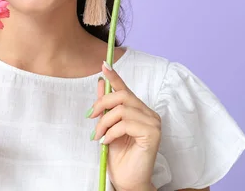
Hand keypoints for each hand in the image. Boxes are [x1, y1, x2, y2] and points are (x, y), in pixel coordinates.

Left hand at [86, 62, 160, 190]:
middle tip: (91, 118)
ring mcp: (153, 123)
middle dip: (102, 104)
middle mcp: (149, 113)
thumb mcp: (107, 127)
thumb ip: (106, 107)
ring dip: (104, 123)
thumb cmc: (119, 156)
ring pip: (122, 110)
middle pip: (123, 96)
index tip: (103, 65)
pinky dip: (112, 132)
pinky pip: (126, 124)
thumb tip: (99, 83)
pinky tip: (107, 142)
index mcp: (139, 110)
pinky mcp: (153, 133)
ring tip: (99, 136)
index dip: (114, 76)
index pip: (125, 89)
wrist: (127, 180)